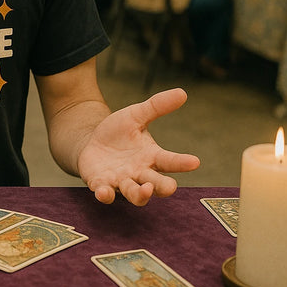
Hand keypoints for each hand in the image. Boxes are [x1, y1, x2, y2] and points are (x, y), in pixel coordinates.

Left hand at [77, 88, 199, 205]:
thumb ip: (157, 106)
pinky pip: (105, 193)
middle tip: (171, 187)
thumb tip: (182, 92)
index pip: (170, 161)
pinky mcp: (101, 184)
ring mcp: (121, 181)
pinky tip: (104, 191)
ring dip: (140, 194)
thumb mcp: (136, 115)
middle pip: (156, 185)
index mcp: (152, 157)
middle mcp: (139, 173)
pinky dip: (105, 194)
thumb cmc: (119, 132)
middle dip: (163, 187)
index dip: (182, 162)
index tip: (195, 161)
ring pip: (134, 194)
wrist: (92, 142)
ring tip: (145, 191)